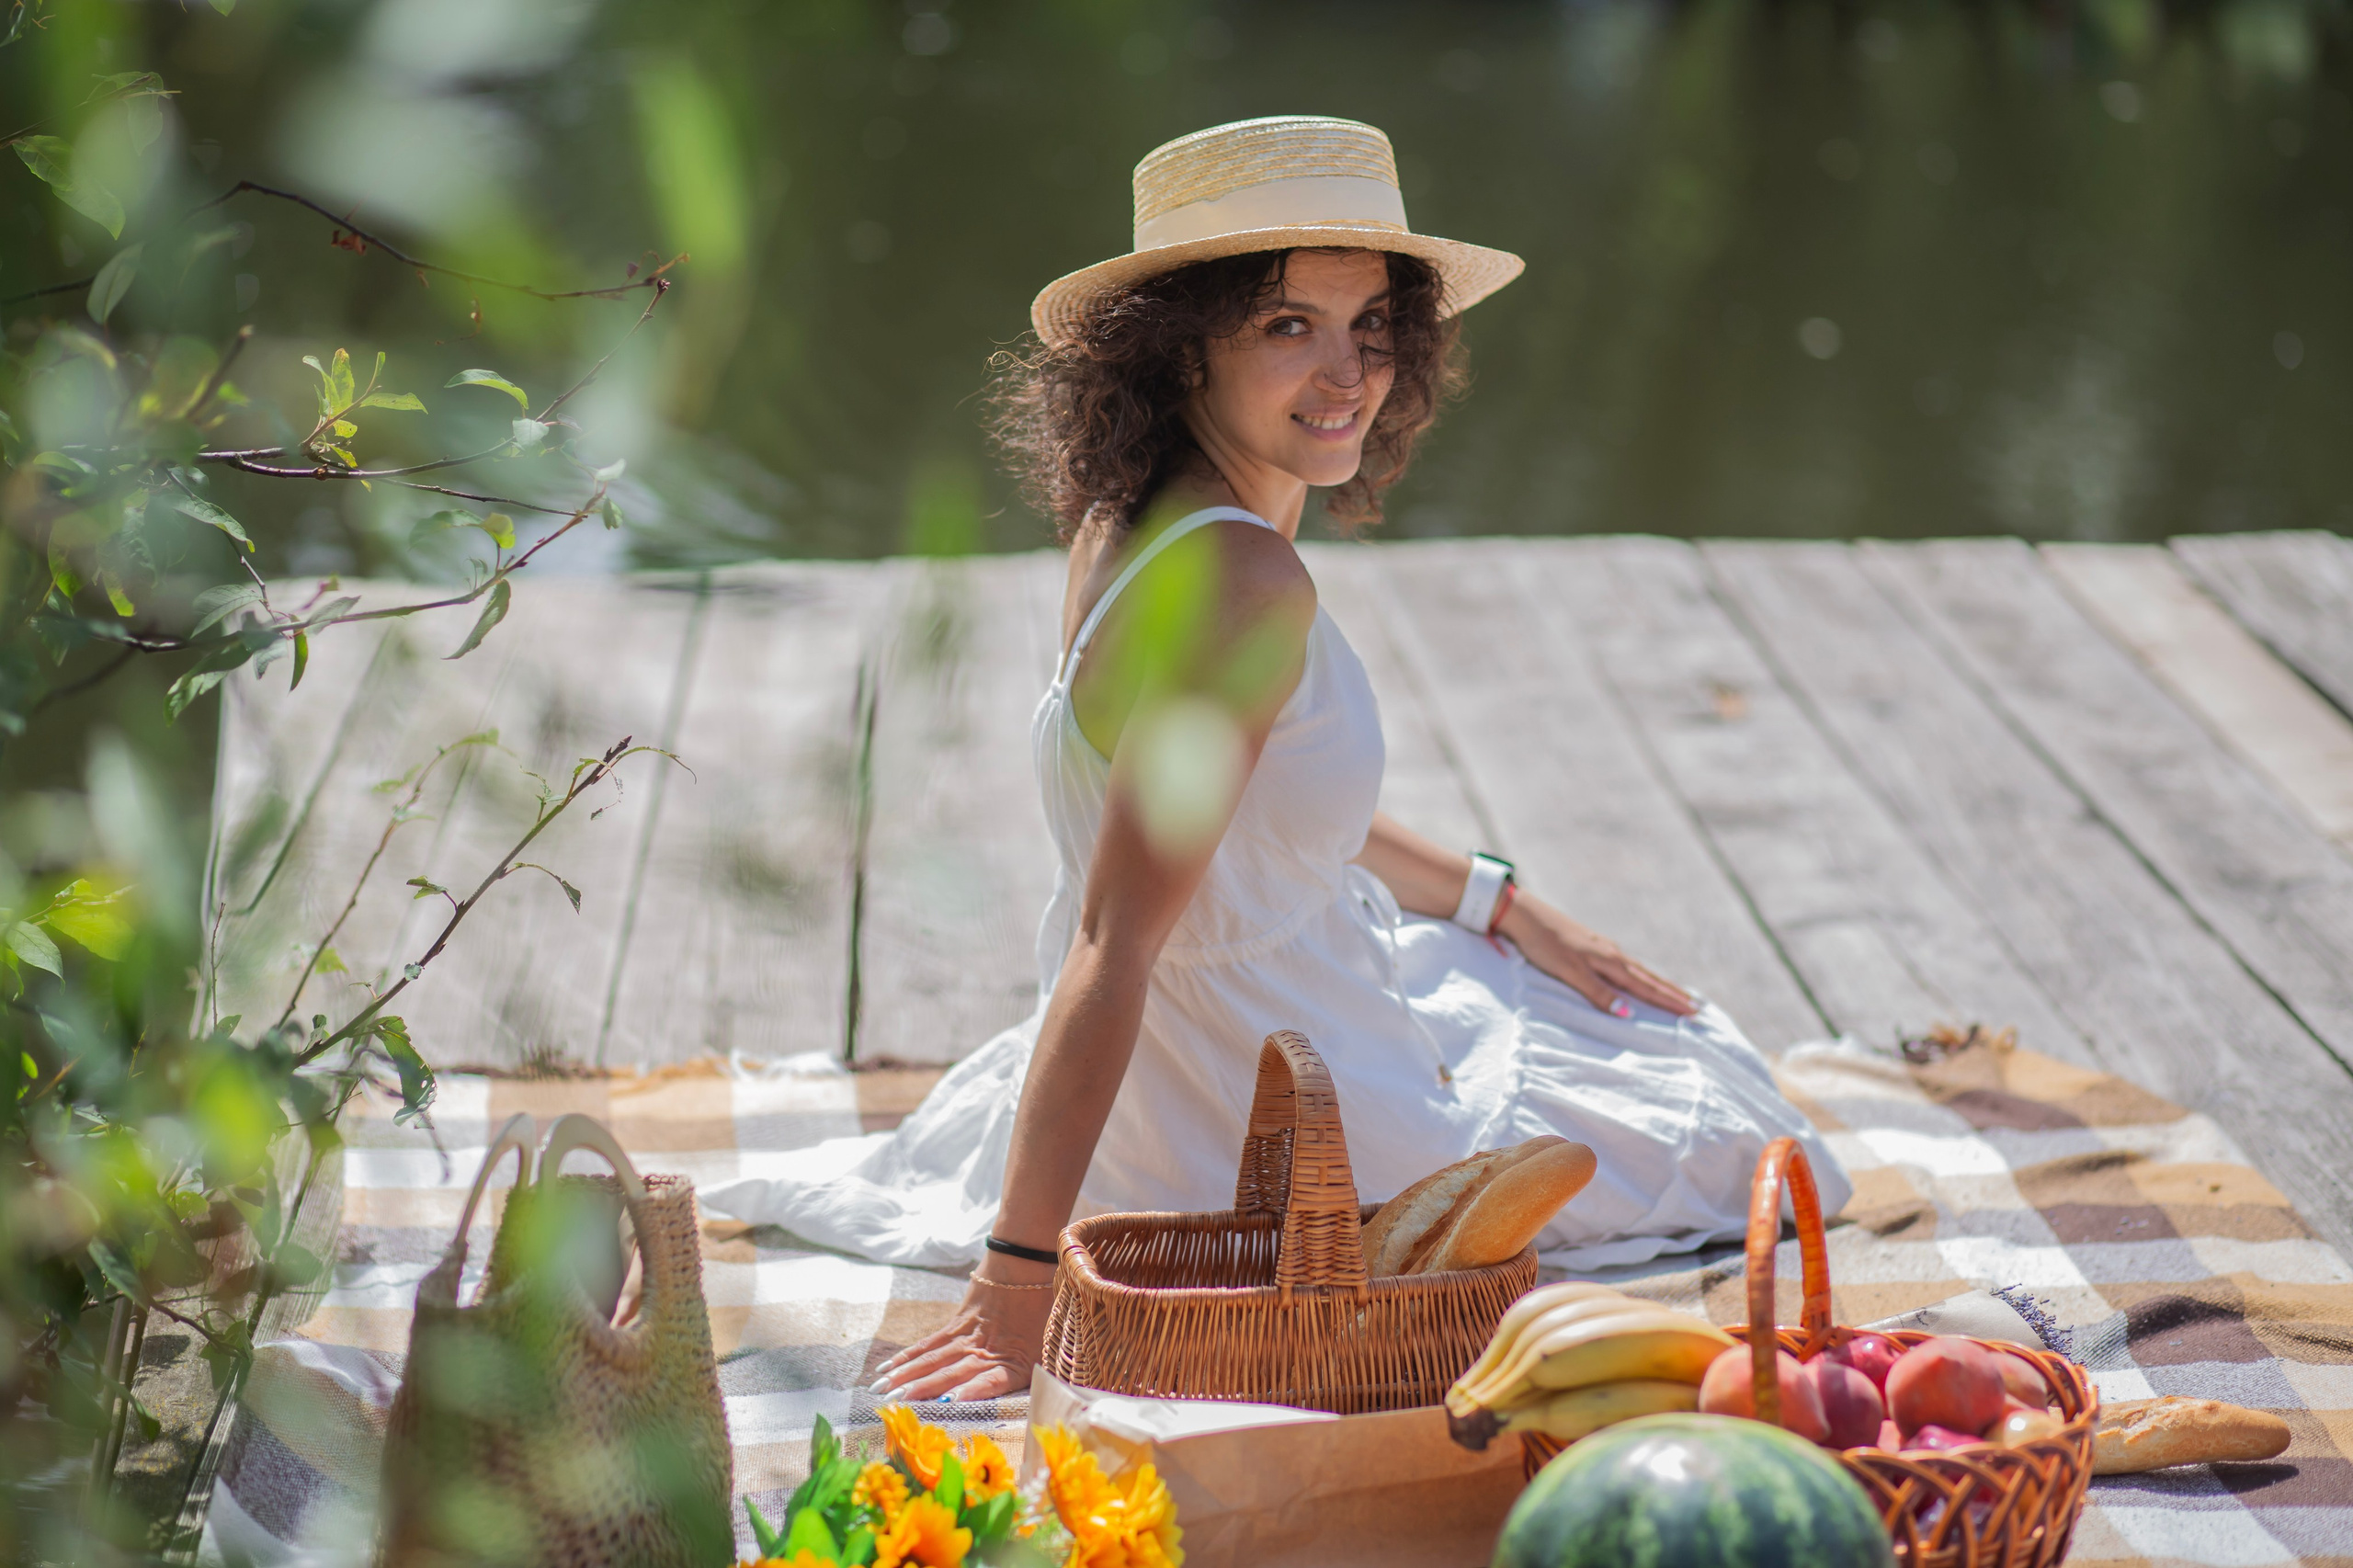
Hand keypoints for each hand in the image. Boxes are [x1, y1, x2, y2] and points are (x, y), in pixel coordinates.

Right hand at [871, 1257, 1052, 1401]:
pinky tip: (889, 1367)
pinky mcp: (957, 1323)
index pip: (989, 1381)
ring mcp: (968, 1336)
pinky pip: (930, 1342)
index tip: (947, 1402)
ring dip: (908, 1375)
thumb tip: (1047, 1399)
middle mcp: (987, 1350)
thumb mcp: (1052, 1346)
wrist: (1028, 1265)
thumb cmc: (1045, 1311)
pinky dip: (909, 1355)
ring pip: (934, 1358)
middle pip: (951, 1372)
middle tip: (897, 1405)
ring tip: (883, 1391)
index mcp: (1014, 1362)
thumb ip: (1043, 1375)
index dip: (969, 1391)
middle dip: (923, 1390)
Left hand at [1497, 893, 1695, 1017]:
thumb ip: (1596, 992)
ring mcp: (1604, 948)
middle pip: (1649, 978)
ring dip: (1660, 985)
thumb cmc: (1544, 945)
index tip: (1693, 1012)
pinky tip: (1639, 977)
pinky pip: (1626, 966)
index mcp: (1609, 961)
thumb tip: (1627, 1013)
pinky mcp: (1593, 946)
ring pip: (1639, 971)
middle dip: (1673, 994)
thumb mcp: (1569, 972)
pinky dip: (1641, 976)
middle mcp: (1612, 954)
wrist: (1526, 916)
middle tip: (1697, 1007)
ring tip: (1678, 994)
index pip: (1646, 987)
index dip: (1669, 1001)